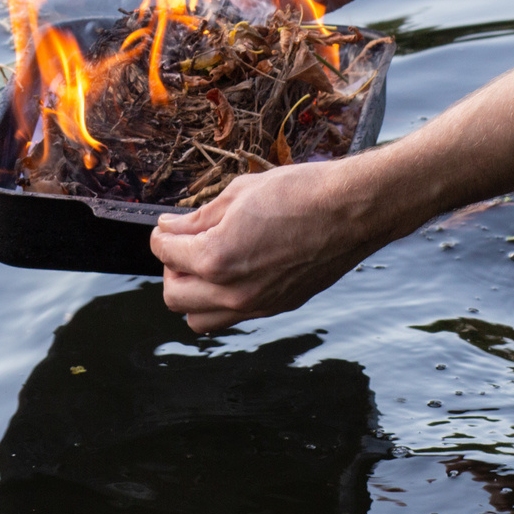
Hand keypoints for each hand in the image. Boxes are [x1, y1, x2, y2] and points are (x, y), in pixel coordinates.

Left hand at [148, 157, 394, 331]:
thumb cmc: (299, 193)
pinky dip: (221, 301)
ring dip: (192, 294)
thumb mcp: (238, 194)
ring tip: (205, 265)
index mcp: (217, 258)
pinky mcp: (278, 308)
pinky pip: (232, 317)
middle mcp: (233, 292)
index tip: (167, 227)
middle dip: (171, 269)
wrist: (351, 210)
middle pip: (174, 298)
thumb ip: (198, 217)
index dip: (161, 236)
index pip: (165, 254)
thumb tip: (171, 227)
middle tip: (182, 246)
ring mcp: (257, 305)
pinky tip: (233, 272)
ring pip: (199, 320)